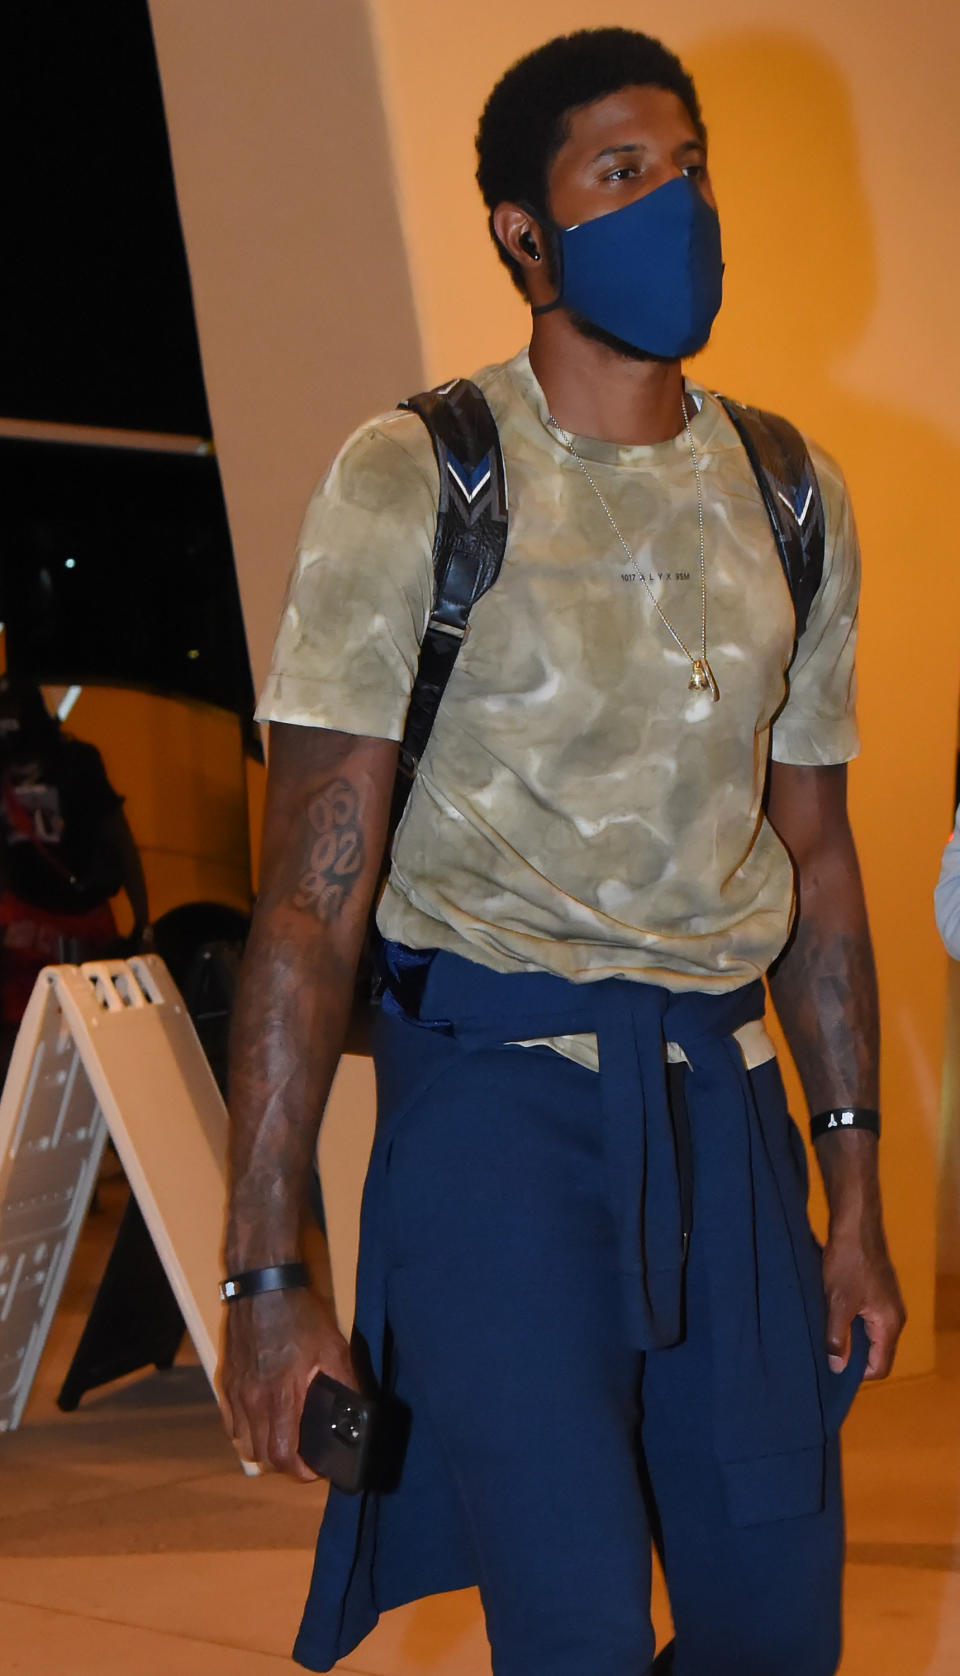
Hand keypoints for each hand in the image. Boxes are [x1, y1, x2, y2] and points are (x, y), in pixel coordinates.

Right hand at [219, 1286, 353, 1478]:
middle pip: (262, 1457)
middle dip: (285, 1463)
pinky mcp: (226, 1381)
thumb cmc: (300, 1314)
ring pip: (243, 1444)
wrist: (263, 1284)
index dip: (301, 1471)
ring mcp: (235, 1392)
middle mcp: (252, 1400)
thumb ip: (347, 1384)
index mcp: (280, 1396)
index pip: (283, 1455)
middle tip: (305, 1455)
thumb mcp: (334, 1348)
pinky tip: (263, 1420)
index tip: (316, 1468)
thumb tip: (361, 1412)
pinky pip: (231, 1424)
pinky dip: (246, 1432)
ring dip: (264, 1450)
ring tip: (285, 1440)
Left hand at [822, 1216, 905, 1380]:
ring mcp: (887, 1303)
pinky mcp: (877, 1292)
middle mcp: (894, 1317)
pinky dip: (850, 1323)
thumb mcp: (838, 1303)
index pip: (880, 1366)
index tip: (832, 1370)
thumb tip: (837, 1368)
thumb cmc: (847, 1264)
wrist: (855, 1225)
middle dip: (853, 1357)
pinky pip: (866, 1319)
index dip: (857, 1374)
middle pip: (877, 1352)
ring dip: (850, 1338)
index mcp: (889, 1324)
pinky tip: (830, 1317)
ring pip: (870, 1335)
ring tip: (825, 1338)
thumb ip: (838, 1337)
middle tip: (825, 1357)